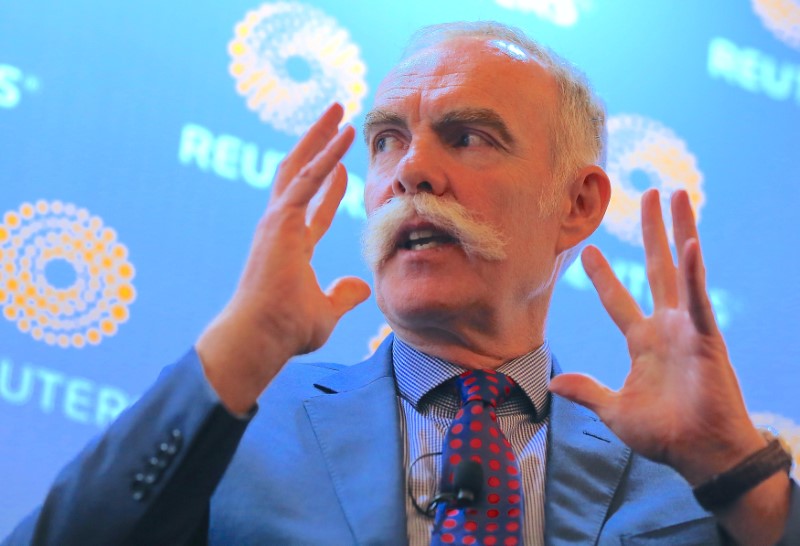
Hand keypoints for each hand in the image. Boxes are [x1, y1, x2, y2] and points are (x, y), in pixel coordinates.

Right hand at [196, 104, 370, 412]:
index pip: (314, 209)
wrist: (260, 337)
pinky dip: (325, 153)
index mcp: (290, 246)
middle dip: (319, 146)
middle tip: (337, 118)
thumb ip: (342, 295)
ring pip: (300, 165)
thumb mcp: (325, 311)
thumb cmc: (284, 330)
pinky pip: (307, 178)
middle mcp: (280, 227)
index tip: (343, 169)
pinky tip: (343, 133)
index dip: (330, 188)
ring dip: (320, 135)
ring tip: (339, 109)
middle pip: (301, 175)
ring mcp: (277, 220)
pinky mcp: (279, 219)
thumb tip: (361, 285)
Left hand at [550, 189, 763, 483]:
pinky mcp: (706, 338)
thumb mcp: (614, 411)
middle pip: (655, 269)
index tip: (588, 251)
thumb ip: (587, 391)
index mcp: (643, 342)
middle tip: (646, 195)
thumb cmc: (664, 435)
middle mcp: (665, 327)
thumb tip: (553, 382)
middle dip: (650, 232)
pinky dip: (694, 273)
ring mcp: (687, 328)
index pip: (618, 300)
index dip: (603, 276)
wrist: (700, 454)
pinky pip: (699, 300)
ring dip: (678, 231)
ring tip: (675, 196)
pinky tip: (690, 243)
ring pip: (680, 270)